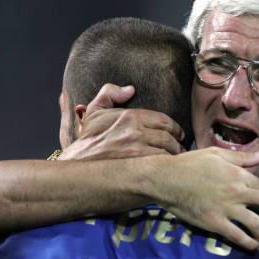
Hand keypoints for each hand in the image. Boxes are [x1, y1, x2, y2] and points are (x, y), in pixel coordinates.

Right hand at [59, 84, 184, 160]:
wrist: (77, 164)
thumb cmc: (88, 140)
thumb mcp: (95, 111)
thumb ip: (110, 93)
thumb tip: (130, 89)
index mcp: (130, 116)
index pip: (164, 120)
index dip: (175, 128)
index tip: (179, 134)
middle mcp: (135, 131)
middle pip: (169, 136)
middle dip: (178, 142)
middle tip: (181, 147)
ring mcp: (137, 149)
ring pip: (168, 151)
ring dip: (176, 155)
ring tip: (178, 159)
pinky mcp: (138, 166)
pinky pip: (162, 164)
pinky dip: (169, 165)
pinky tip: (170, 168)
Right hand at [155, 147, 258, 250]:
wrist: (167, 179)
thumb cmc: (191, 163)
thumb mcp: (217, 154)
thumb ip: (243, 157)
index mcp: (239, 174)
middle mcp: (238, 192)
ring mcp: (227, 209)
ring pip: (255, 224)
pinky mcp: (215, 223)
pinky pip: (237, 236)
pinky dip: (248, 243)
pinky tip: (253, 246)